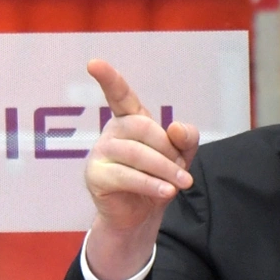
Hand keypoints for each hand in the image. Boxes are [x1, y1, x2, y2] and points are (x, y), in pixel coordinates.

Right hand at [84, 59, 199, 279]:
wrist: (140, 216)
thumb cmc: (158, 179)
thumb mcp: (180, 157)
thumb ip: (186, 139)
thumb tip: (174, 127)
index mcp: (130, 120)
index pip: (120, 95)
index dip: (108, 79)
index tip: (94, 63)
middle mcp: (112, 131)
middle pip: (144, 128)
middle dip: (168, 149)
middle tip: (184, 172)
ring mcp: (100, 153)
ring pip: (136, 154)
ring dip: (164, 170)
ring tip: (181, 185)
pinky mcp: (96, 176)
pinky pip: (126, 176)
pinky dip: (151, 185)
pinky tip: (166, 192)